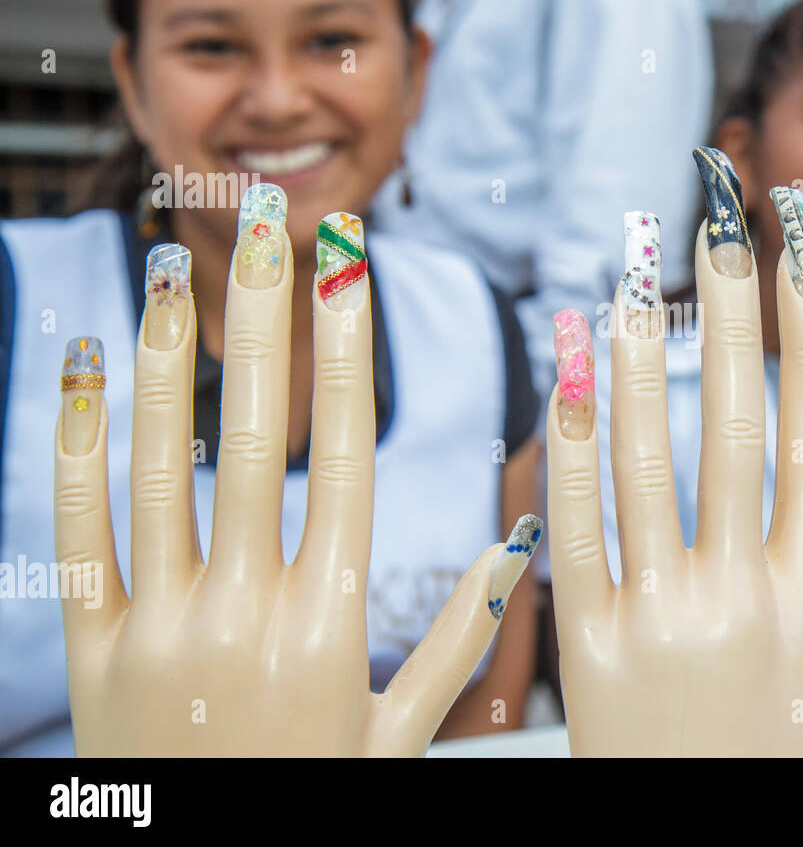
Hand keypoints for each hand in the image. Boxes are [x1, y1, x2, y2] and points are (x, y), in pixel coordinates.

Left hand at [53, 186, 539, 755]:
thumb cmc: (314, 794)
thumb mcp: (404, 731)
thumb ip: (463, 638)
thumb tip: (518, 548)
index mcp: (332, 618)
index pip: (344, 453)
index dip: (346, 350)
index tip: (347, 268)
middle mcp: (248, 606)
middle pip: (259, 432)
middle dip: (266, 315)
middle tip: (266, 222)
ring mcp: (163, 624)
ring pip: (161, 463)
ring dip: (164, 357)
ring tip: (169, 268)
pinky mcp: (96, 650)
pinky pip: (82, 532)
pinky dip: (76, 447)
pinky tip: (79, 371)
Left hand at [545, 155, 802, 755]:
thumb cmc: (776, 773)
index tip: (796, 255)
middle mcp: (743, 592)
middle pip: (736, 425)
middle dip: (729, 313)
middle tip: (718, 220)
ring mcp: (661, 616)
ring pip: (648, 461)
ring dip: (641, 356)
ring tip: (633, 273)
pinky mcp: (587, 645)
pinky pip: (575, 526)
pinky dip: (568, 443)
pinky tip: (567, 371)